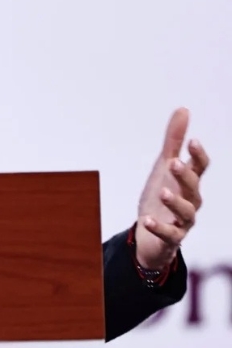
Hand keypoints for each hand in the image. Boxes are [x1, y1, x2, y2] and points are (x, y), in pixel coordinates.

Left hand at [134, 108, 210, 269]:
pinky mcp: (171, 237)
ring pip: (187, 212)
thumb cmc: (162, 194)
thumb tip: (183, 109)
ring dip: (175, 201)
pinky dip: (159, 227)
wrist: (150, 232)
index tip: (193, 141)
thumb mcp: (164, 166)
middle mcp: (190, 201)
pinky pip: (169, 233)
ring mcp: (182, 220)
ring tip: (163, 192)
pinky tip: (147, 219)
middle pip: (193, 188)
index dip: (198, 155)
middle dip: (185, 175)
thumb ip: (173, 140)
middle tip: (173, 162)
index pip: (200, 167)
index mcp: (188, 182)